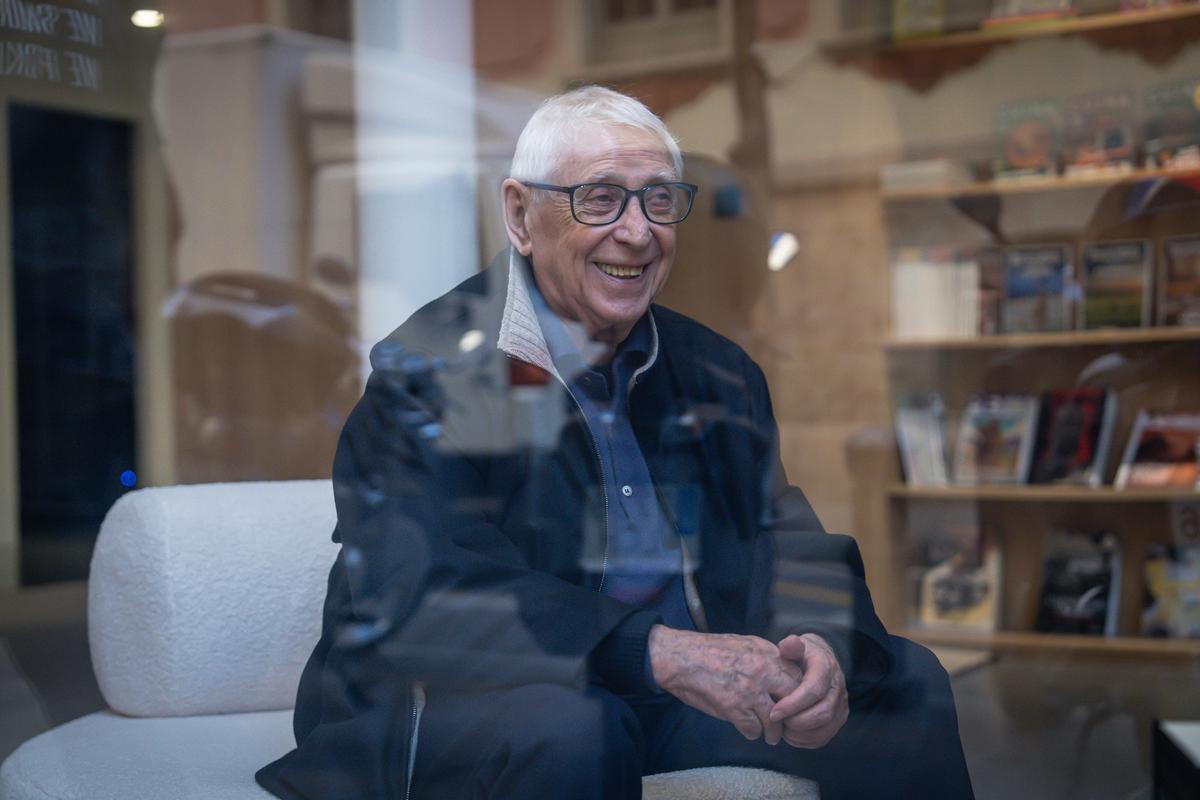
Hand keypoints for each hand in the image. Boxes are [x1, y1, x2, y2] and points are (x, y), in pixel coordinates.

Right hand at [648, 625, 802, 744]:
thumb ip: (766, 656)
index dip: (797, 693)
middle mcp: (763, 671)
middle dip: (791, 715)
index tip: (792, 702)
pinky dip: (751, 733)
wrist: (681, 657)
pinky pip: (753, 729)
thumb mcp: (745, 643)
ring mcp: (750, 690)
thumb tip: (781, 670)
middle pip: (792, 700)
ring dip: (772, 732)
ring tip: (770, 736)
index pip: (798, 678)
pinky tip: (748, 730)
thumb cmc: (709, 649)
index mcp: (767, 654)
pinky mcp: (734, 707)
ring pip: (774, 721)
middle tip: (786, 723)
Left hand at [769, 634, 848, 748]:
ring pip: (824, 729)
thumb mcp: (794, 647)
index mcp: (826, 667)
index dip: (793, 704)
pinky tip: (789, 733)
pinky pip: (824, 738)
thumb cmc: (799, 657)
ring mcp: (841, 705)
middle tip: (775, 721)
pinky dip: (804, 741)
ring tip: (780, 728)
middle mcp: (838, 688)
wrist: (817, 662)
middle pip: (822, 713)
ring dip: (800, 733)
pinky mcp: (838, 719)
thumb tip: (791, 644)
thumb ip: (790, 646)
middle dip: (796, 722)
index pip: (814, 690)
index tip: (773, 713)